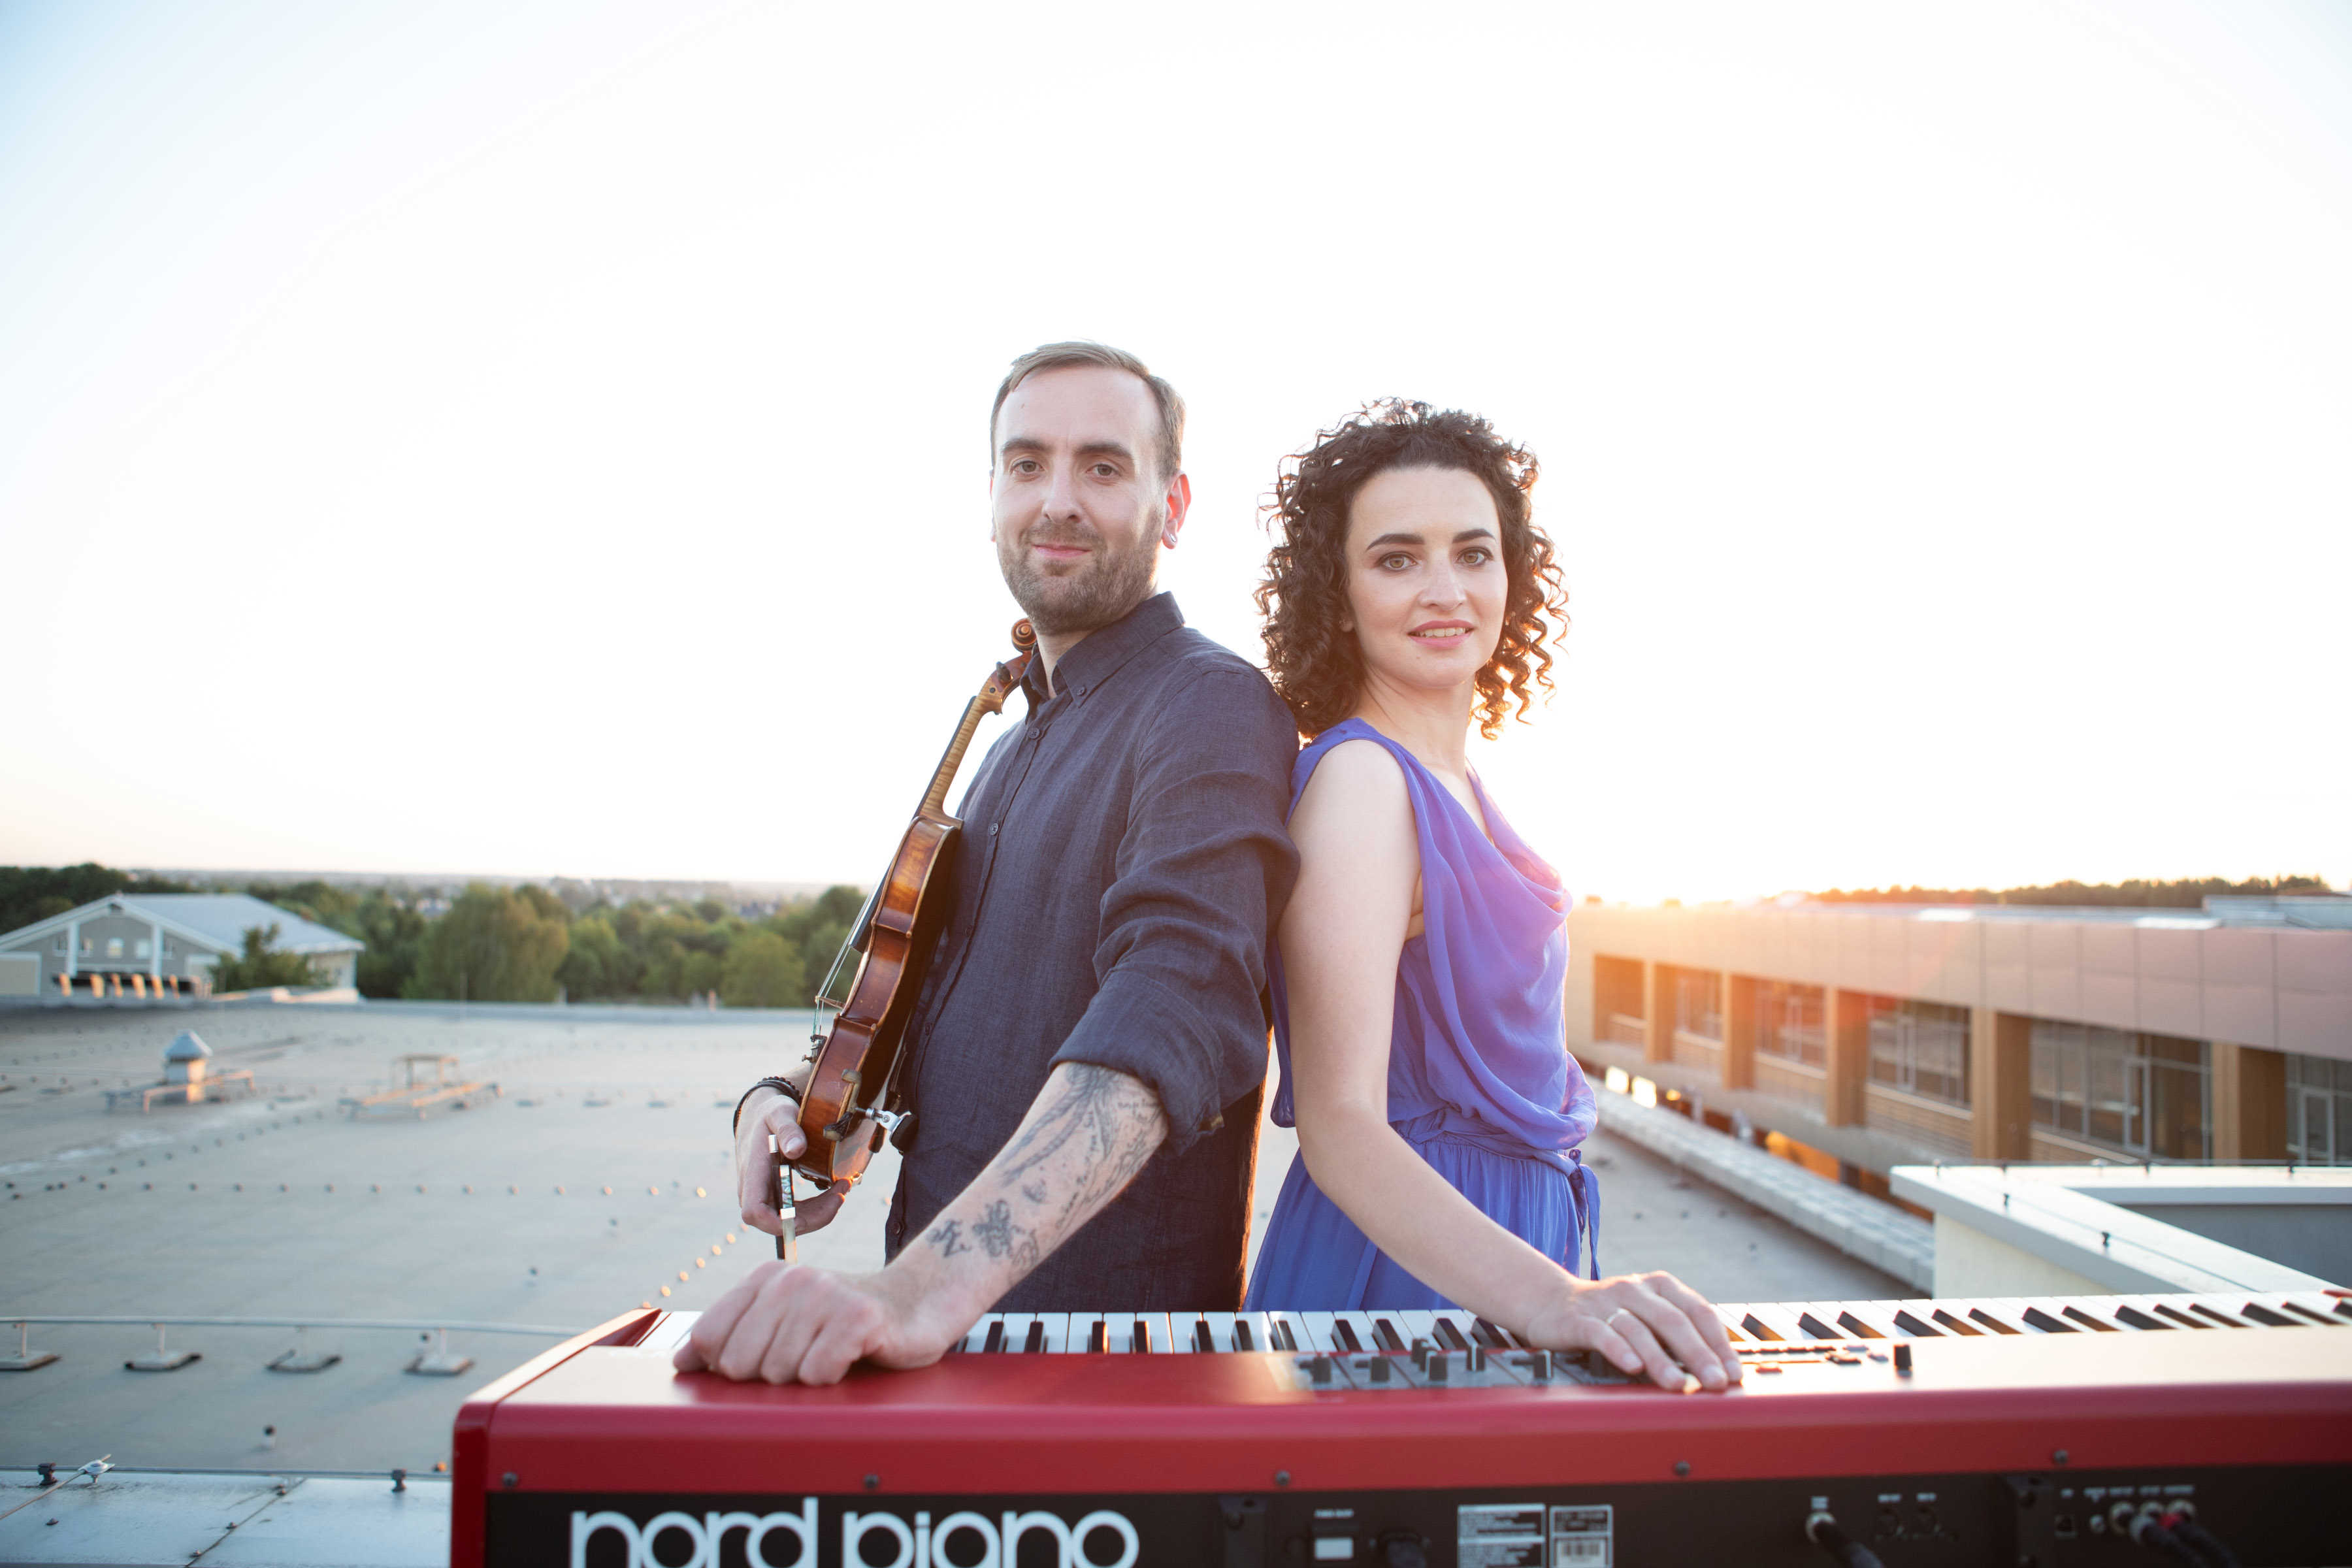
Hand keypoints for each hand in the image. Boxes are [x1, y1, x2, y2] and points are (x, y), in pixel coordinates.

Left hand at [671, 1260, 962, 1383]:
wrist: (918, 1303)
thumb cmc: (845, 1322)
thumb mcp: (784, 1322)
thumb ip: (732, 1337)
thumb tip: (679, 1363)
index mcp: (765, 1279)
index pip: (708, 1339)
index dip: (726, 1366)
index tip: (763, 1361)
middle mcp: (792, 1280)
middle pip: (740, 1363)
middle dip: (768, 1377)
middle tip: (804, 1360)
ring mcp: (825, 1295)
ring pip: (778, 1372)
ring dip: (804, 1379)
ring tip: (829, 1357)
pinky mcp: (858, 1318)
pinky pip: (816, 1374)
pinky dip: (832, 1379)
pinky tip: (850, 1359)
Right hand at [734, 1086, 849, 1239]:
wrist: (760, 1115)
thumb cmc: (769, 1114)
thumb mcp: (779, 1114)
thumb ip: (788, 1130)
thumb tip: (797, 1149)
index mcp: (752, 1173)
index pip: (754, 1212)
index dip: (779, 1223)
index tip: (810, 1212)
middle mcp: (754, 1191)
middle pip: (778, 1223)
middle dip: (814, 1217)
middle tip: (842, 1194)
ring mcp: (765, 1196)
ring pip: (791, 1221)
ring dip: (820, 1212)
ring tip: (842, 1188)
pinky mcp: (776, 1196)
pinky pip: (796, 1212)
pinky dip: (817, 1207)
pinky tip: (834, 1191)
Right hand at [1522, 1270, 1743, 1393]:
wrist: (1552, 1304)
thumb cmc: (1612, 1317)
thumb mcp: (1649, 1316)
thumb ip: (1679, 1336)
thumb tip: (1719, 1371)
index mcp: (1660, 1286)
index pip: (1698, 1311)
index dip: (1719, 1343)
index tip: (1733, 1373)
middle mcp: (1635, 1289)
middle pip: (1672, 1320)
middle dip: (1698, 1354)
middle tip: (1715, 1383)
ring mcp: (1606, 1302)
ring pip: (1638, 1329)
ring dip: (1661, 1359)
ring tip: (1678, 1385)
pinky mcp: (1580, 1318)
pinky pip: (1602, 1333)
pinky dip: (1618, 1350)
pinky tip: (1631, 1367)